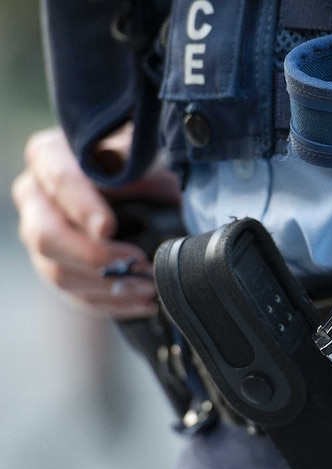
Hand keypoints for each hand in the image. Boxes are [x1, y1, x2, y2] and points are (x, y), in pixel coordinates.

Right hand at [11, 126, 180, 319]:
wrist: (142, 185)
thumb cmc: (141, 164)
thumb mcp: (142, 156)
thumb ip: (134, 167)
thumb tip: (130, 186)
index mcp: (49, 155)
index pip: (59, 180)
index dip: (82, 207)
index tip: (108, 228)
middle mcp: (34, 196)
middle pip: (47, 236)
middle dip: (96, 257)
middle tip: (139, 264)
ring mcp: (39, 235)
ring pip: (58, 272)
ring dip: (109, 286)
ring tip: (150, 286)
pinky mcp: (55, 266)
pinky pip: (73, 295)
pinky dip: (111, 302)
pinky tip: (143, 302)